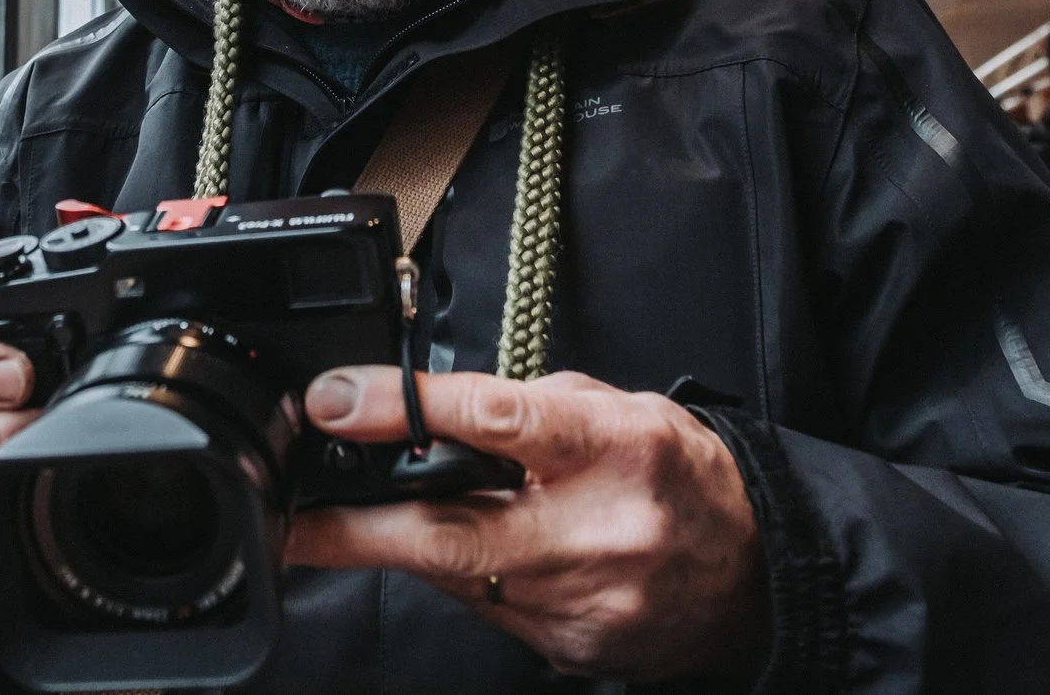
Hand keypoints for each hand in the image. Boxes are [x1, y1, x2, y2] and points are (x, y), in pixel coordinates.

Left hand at [285, 367, 767, 679]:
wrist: (758, 570)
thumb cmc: (685, 477)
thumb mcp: (621, 406)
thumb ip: (530, 406)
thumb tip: (433, 412)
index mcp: (615, 446)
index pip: (496, 419)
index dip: (405, 410)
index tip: (337, 401)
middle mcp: (598, 530)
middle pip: (454, 533)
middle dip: (356, 530)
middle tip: (291, 522)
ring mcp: (583, 602)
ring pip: (462, 577)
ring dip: (408, 549)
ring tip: (369, 522)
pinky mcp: (570, 649)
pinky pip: (491, 609)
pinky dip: (467, 579)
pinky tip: (474, 556)